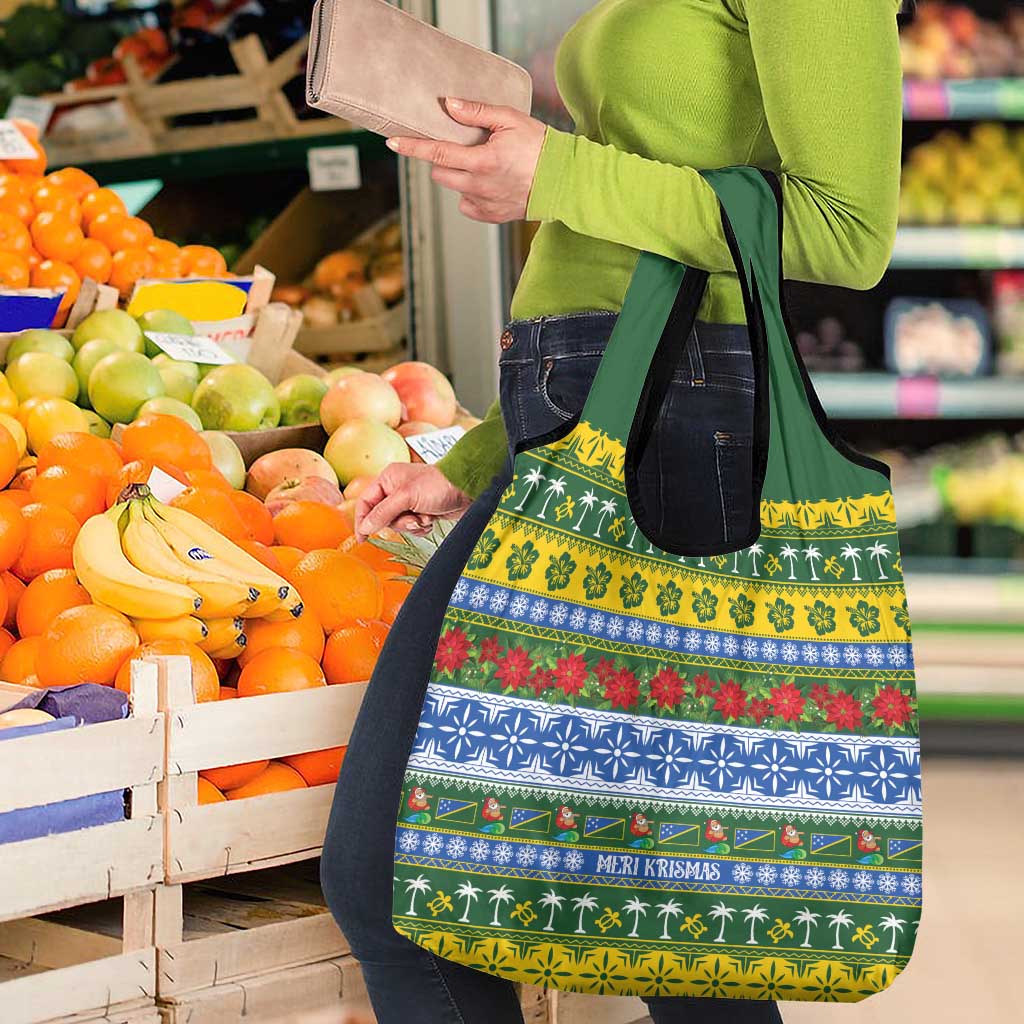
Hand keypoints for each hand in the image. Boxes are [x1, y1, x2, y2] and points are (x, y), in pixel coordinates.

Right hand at [354, 463, 471, 540]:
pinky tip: (431, 519)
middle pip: (382, 517)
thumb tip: (365, 527)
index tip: (362, 538)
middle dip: (399, 522)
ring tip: (425, 517)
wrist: (467, 489)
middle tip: (412, 519)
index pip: (365, 502)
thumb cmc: (438, 485)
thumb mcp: (406, 497)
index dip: (362, 520)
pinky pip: (412, 527)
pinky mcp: (421, 511)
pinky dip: (421, 527)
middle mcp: (396, 489)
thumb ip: (383, 512)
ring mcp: (409, 501)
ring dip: (412, 525)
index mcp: (388, 479)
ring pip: (398, 524)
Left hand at [385, 96, 546, 222]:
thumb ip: (476, 112)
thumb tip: (448, 105)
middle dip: (442, 159)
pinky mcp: (491, 216)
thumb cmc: (540, 146)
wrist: (564, 181)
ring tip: (482, 164)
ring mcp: (484, 204)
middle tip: (460, 147)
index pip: (437, 153)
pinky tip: (488, 183)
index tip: (393, 143)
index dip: (412, 147)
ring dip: (458, 175)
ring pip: (454, 188)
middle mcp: (479, 186)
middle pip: (440, 173)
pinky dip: (471, 193)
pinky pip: (467, 205)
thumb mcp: (510, 119)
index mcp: (482, 161)